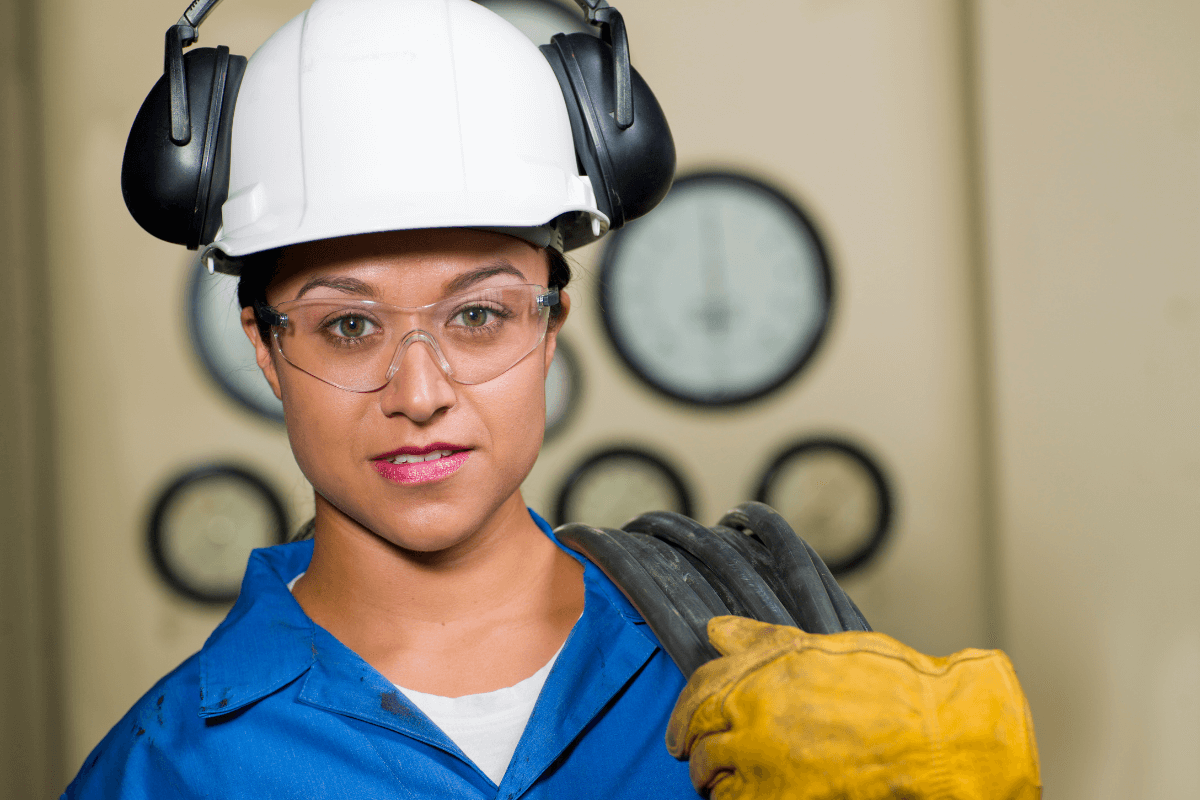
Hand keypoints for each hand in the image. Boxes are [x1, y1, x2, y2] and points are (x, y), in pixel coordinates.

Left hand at [666, 616, 1040, 799]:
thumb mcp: (814, 649)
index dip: (684, 715)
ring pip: (713, 779)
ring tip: (728, 782)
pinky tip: (752, 796)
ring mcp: (767, 767)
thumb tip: (716, 630)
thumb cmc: (884, 684)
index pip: (697, 695)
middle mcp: (752, 721)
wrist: (931, 734)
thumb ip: (758, 641)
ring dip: (715, 780)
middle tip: (700, 758)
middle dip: (695, 749)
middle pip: (699, 739)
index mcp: (755, 678)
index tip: (684, 730)